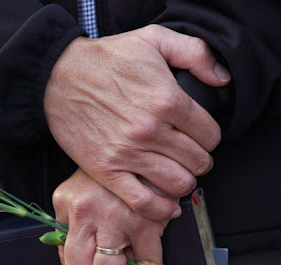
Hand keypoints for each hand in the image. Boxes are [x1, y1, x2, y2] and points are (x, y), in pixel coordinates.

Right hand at [44, 25, 230, 221]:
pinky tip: (167, 205)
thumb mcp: (153, 38)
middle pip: (198, 162)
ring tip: (176, 174)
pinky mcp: (107, 171)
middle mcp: (150, 129)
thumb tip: (222, 78)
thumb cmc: (106, 59)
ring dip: (183, 183)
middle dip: (199, 161)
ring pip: (177, 184)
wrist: (58, 77)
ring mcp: (128, 153)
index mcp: (167, 99)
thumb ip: (194, 52)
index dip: (209, 138)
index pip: (210, 135)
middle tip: (189, 157)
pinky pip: (143, 202)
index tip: (199, 137)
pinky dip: (161, 209)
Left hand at [53, 168, 168, 264]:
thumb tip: (81, 262)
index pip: (65, 257)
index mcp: (67, 204)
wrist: (144, 143)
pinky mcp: (145, 221)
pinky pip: (149, 264)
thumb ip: (74, 223)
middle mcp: (86, 212)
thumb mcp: (80, 190)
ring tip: (132, 257)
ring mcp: (115, 218)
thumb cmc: (113, 171)